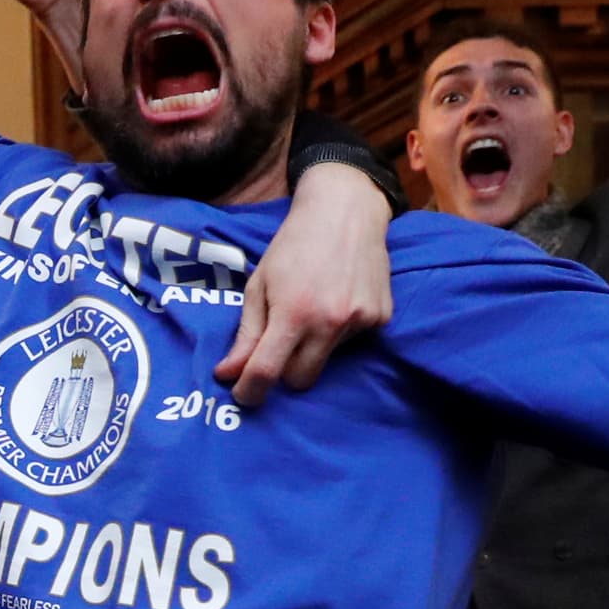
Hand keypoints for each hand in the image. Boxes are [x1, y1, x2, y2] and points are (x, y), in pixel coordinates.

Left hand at [221, 163, 392, 406]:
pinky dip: (339, 331)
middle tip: (279, 345)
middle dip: (285, 371)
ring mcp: (360, 321)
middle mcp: (330, 322)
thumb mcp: (259, 285)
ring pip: (327, 360)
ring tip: (314, 306)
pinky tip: (337, 299)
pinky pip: (352, 343)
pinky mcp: (381, 318)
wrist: (345, 211)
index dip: (250, 391)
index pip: (268, 371)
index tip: (244, 396)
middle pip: (301, 380)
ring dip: (314, 346)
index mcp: (294, 313)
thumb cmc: (293, 246)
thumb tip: (227, 374)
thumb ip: (246, 334)